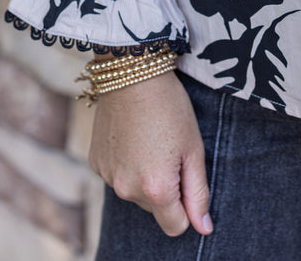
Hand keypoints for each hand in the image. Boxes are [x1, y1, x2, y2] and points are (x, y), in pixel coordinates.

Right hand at [88, 69, 213, 237]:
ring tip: (151, 140)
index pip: (176, 226)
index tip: (187, 177)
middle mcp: (127, 190)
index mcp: (156, 189)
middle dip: (166, 188)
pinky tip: (132, 137)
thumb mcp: (193, 148)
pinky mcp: (95, 163)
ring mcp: (108, 177)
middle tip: (170, 149)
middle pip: (156, 209)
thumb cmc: (170, 107)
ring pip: (135, 193)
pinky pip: (118, 176)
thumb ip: (198, 192)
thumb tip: (204, 228)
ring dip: (145, 176)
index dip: (187, 206)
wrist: (131, 73)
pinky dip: (127, 164)